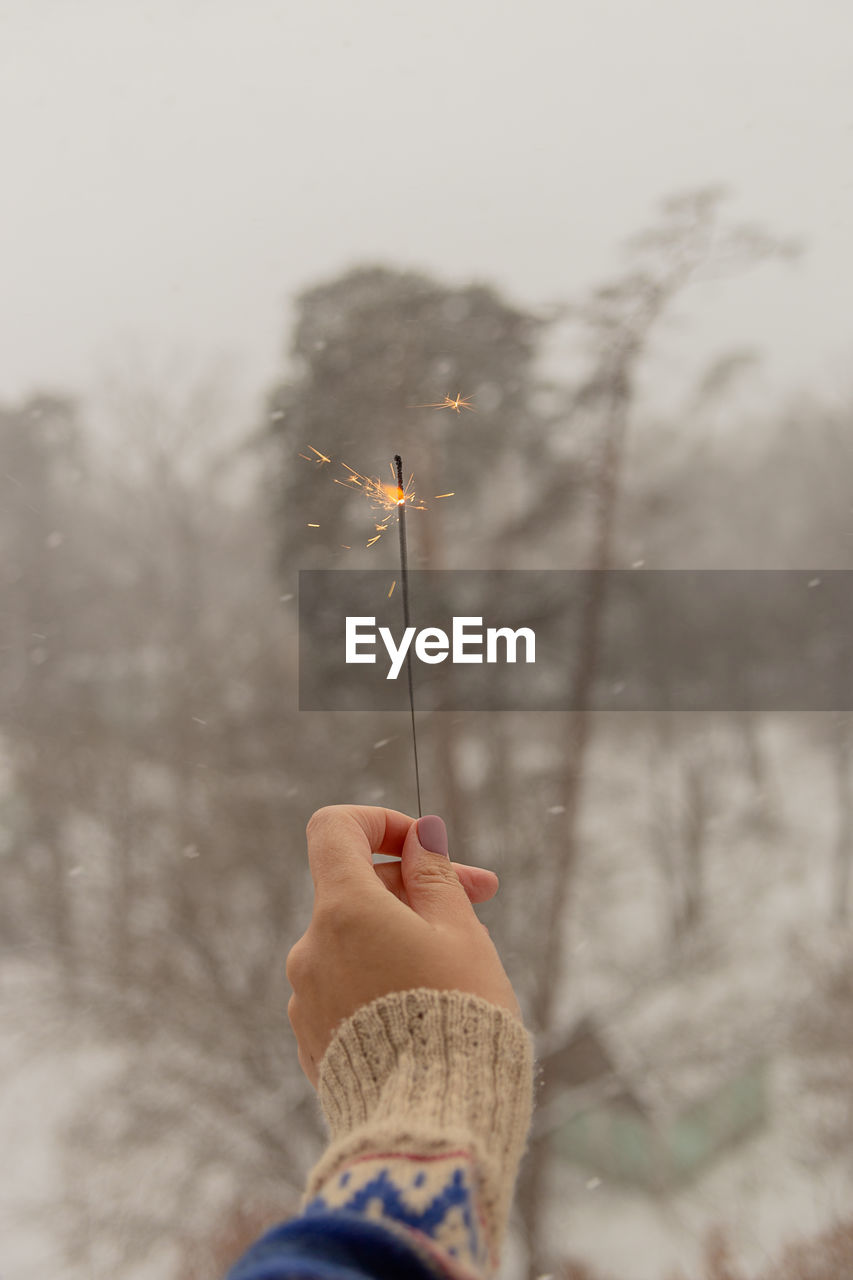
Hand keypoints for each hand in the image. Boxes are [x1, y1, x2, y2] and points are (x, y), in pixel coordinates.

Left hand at [286, 805, 521, 1086]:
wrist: (430, 1126)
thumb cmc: (456, 1020)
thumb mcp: (460, 934)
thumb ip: (434, 877)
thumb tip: (419, 838)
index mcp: (344, 911)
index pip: (335, 829)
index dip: (379, 822)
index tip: (424, 844)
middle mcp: (311, 949)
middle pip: (355, 888)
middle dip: (416, 885)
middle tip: (484, 898)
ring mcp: (307, 996)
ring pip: (354, 941)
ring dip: (402, 935)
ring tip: (462, 967)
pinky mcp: (312, 1040)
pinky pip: (347, 987)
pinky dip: (381, 979)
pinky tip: (428, 1008)